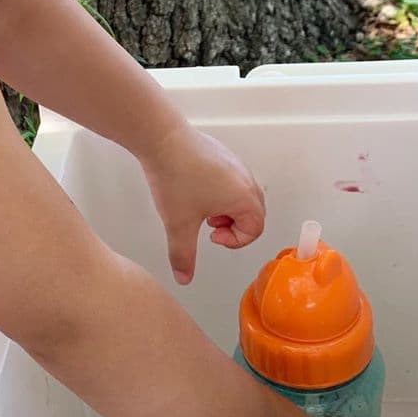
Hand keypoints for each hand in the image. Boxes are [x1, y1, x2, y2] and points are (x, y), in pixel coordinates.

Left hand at [139, 124, 264, 283]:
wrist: (162, 139)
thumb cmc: (176, 178)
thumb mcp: (178, 224)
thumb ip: (183, 255)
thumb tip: (184, 277)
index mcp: (244, 198)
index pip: (255, 230)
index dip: (233, 241)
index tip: (211, 236)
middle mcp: (246, 179)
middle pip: (254, 212)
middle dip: (233, 224)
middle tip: (208, 224)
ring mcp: (235, 163)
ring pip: (242, 194)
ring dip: (226, 207)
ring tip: (199, 206)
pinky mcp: (222, 153)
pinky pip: (231, 178)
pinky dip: (219, 189)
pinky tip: (193, 187)